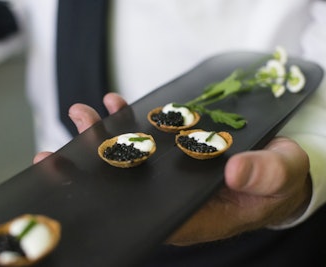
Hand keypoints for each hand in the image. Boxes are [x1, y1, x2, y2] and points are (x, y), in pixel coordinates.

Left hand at [33, 92, 311, 245]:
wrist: (277, 163)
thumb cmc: (277, 178)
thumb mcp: (278, 178)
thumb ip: (262, 176)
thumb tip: (235, 172)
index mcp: (194, 213)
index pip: (143, 213)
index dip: (110, 203)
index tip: (79, 189)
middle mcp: (172, 195)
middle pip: (124, 186)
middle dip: (91, 169)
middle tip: (61, 152)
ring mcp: (170, 173)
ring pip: (129, 157)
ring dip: (102, 137)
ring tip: (82, 115)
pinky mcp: (172, 152)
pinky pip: (143, 136)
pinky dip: (126, 120)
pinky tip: (113, 104)